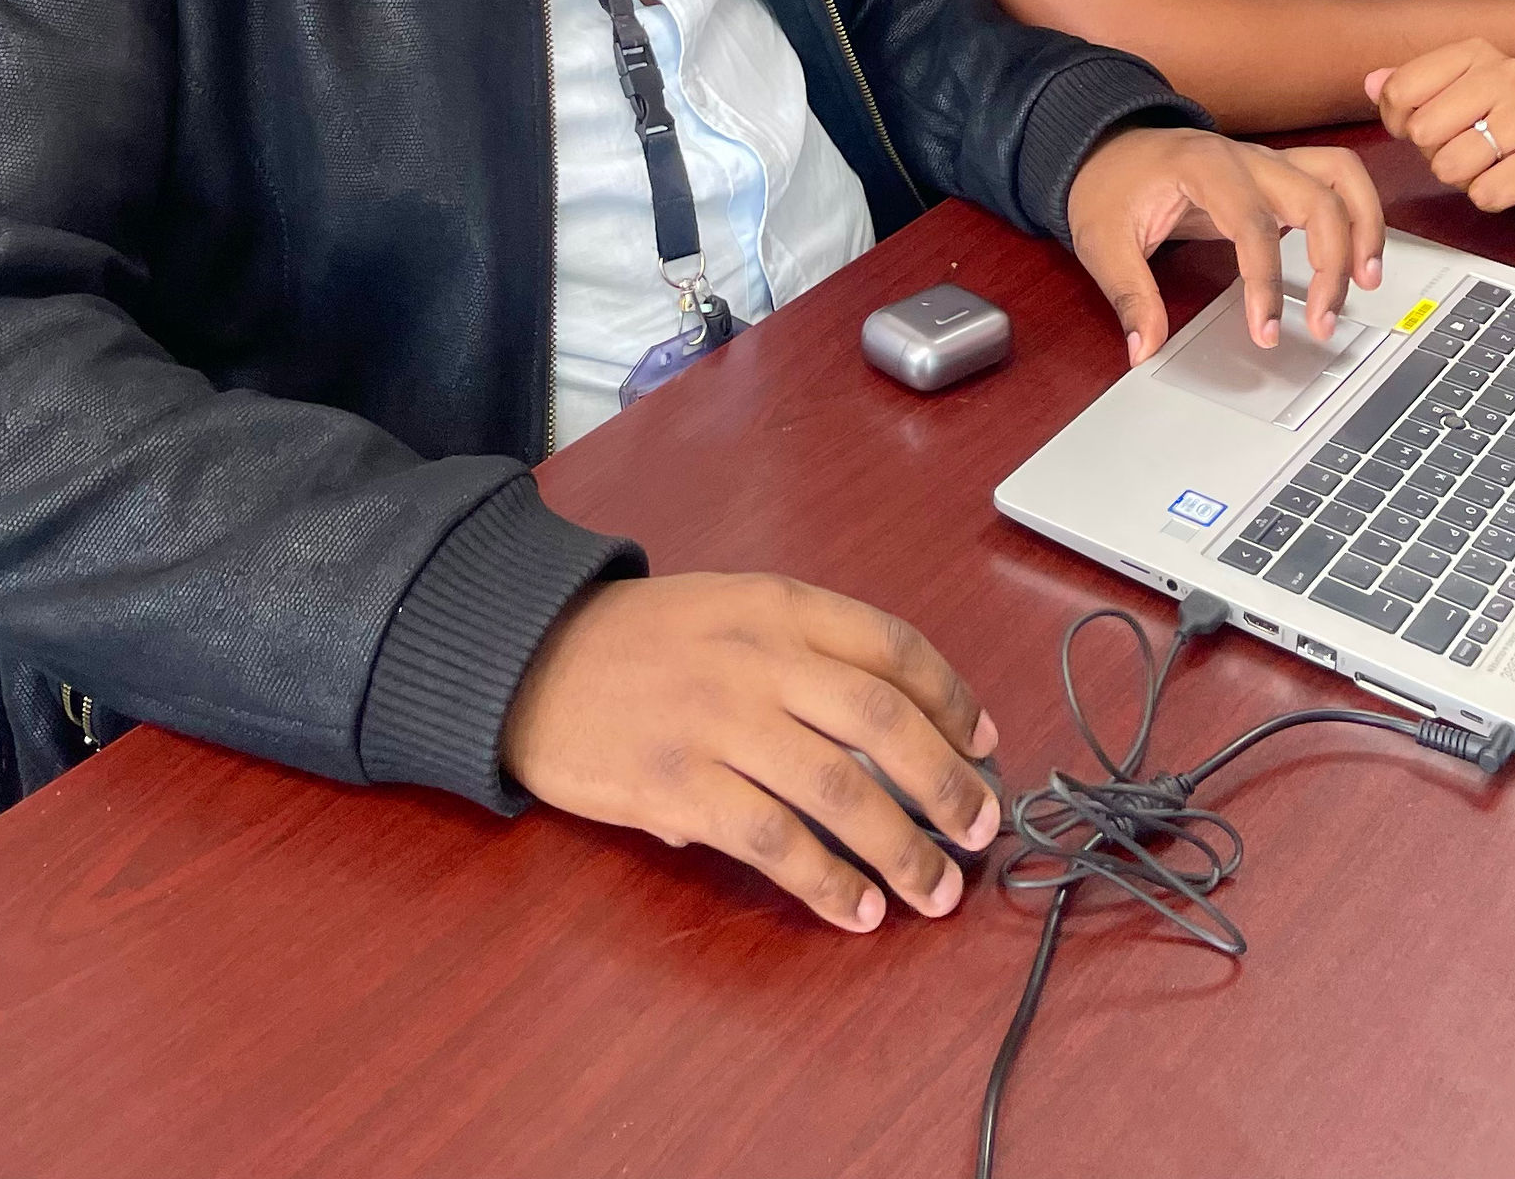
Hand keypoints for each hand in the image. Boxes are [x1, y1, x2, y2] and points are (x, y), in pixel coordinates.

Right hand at [501, 571, 1002, 933]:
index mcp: (778, 605)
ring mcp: (718, 722)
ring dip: (900, 848)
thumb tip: (888, 736)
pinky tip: (857, 909)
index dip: (950, 698)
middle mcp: (759, 658)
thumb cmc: (640, 640)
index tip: (984, 744)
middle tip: (981, 828)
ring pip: (838, 790)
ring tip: (935, 890)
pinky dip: (826, 881)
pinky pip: (772, 841)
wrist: (530, 659)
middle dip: (946, 782)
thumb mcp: (729, 610)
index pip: (891, 646)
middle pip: (882, 720)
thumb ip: (802, 654)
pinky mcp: (677, 784)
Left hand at [1066, 125, 1388, 364]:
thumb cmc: (1109, 184)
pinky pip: (1336, 179)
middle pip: (1316, 196)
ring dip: (1363, 226)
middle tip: (1323, 322)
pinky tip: (1358, 258)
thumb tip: (1144, 348)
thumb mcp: (1102, 239)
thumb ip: (1128, 294)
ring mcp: (1267, 160)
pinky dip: (1359, 212)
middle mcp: (1246, 157)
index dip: (1266, 283)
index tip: (1267, 331)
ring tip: (1367, 282)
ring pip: (1341, 175)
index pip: (1252, 224)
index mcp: (1203, 166)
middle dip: (1332, 262)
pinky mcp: (1278, 173)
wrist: (1107, 144)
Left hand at [1364, 35, 1514, 227]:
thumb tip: (1371, 82)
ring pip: (1450, 166)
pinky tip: (1511, 182)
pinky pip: (1484, 193)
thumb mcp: (1455, 101)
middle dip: (1436, 154)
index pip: (1400, 89)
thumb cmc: (1506, 131)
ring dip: (1463, 179)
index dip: (1400, 122)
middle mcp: (1507, 74)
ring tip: (1491, 165)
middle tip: (1469, 150)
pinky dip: (1489, 197)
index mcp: (1476, 52)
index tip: (1424, 128)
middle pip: (1423, 131)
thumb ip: (1409, 89)